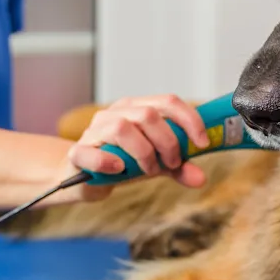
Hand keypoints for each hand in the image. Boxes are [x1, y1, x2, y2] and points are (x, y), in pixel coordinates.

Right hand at [68, 95, 209, 195]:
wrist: (84, 178)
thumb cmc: (121, 163)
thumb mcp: (154, 163)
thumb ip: (177, 168)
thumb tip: (200, 178)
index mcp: (136, 108)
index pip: (167, 101)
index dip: (189, 120)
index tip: (202, 143)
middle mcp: (115, 113)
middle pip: (148, 114)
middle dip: (168, 142)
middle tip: (172, 164)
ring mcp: (94, 131)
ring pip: (122, 127)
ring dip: (144, 153)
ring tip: (149, 170)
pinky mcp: (78, 153)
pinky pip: (91, 152)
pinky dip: (108, 161)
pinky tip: (119, 170)